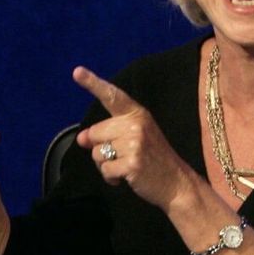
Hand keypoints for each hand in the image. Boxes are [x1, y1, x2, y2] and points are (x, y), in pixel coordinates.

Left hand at [71, 67, 197, 210]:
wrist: (177, 183)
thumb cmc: (152, 159)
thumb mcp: (134, 139)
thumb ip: (108, 134)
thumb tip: (81, 138)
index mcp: (137, 114)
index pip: (112, 96)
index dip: (93, 83)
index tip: (77, 71)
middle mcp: (136, 125)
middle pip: (95, 133)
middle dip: (100, 148)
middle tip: (122, 156)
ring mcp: (135, 144)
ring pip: (97, 153)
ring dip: (106, 165)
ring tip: (126, 166)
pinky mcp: (132, 163)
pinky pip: (105, 170)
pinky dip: (111, 178)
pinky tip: (127, 177)